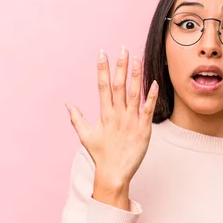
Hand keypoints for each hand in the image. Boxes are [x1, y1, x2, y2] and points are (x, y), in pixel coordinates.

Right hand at [65, 46, 158, 189]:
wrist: (114, 174)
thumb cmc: (101, 156)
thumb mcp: (85, 136)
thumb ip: (76, 118)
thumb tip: (67, 103)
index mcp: (104, 115)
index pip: (103, 86)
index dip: (103, 69)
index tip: (102, 53)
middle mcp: (117, 115)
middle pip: (118, 86)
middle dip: (120, 66)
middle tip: (122, 49)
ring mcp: (131, 121)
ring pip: (133, 94)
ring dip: (135, 76)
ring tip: (137, 59)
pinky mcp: (143, 129)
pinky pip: (148, 109)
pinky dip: (151, 96)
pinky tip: (154, 82)